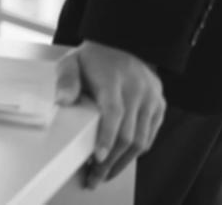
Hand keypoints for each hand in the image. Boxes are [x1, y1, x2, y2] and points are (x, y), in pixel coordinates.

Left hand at [58, 40, 165, 186]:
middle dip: (110, 161)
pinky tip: (120, 158)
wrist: (123, 43)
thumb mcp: (72, 61)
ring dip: (123, 161)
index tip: (97, 158)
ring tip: (105, 174)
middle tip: (94, 177)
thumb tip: (62, 101)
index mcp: (114, 80)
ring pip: (141, 140)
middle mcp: (137, 90)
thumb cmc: (93, 58)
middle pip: (127, 134)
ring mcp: (151, 99)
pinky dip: (136, 151)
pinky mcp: (159, 105)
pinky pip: (150, 135)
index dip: (106, 137)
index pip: (113, 112)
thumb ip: (66, 80)